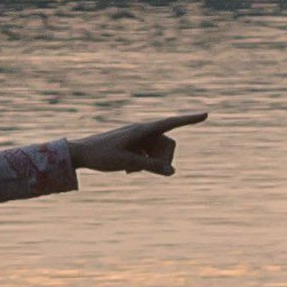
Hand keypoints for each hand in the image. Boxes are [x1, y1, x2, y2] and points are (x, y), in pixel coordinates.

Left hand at [72, 110, 205, 175]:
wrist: (80, 153)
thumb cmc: (102, 156)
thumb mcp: (128, 163)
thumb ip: (152, 167)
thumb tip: (173, 172)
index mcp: (142, 129)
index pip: (171, 123)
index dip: (190, 120)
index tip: (206, 114)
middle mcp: (143, 130)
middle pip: (167, 143)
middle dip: (163, 159)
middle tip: (146, 170)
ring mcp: (138, 136)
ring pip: (158, 150)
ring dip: (151, 162)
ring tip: (132, 170)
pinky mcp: (133, 143)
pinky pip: (148, 153)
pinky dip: (143, 162)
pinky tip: (128, 169)